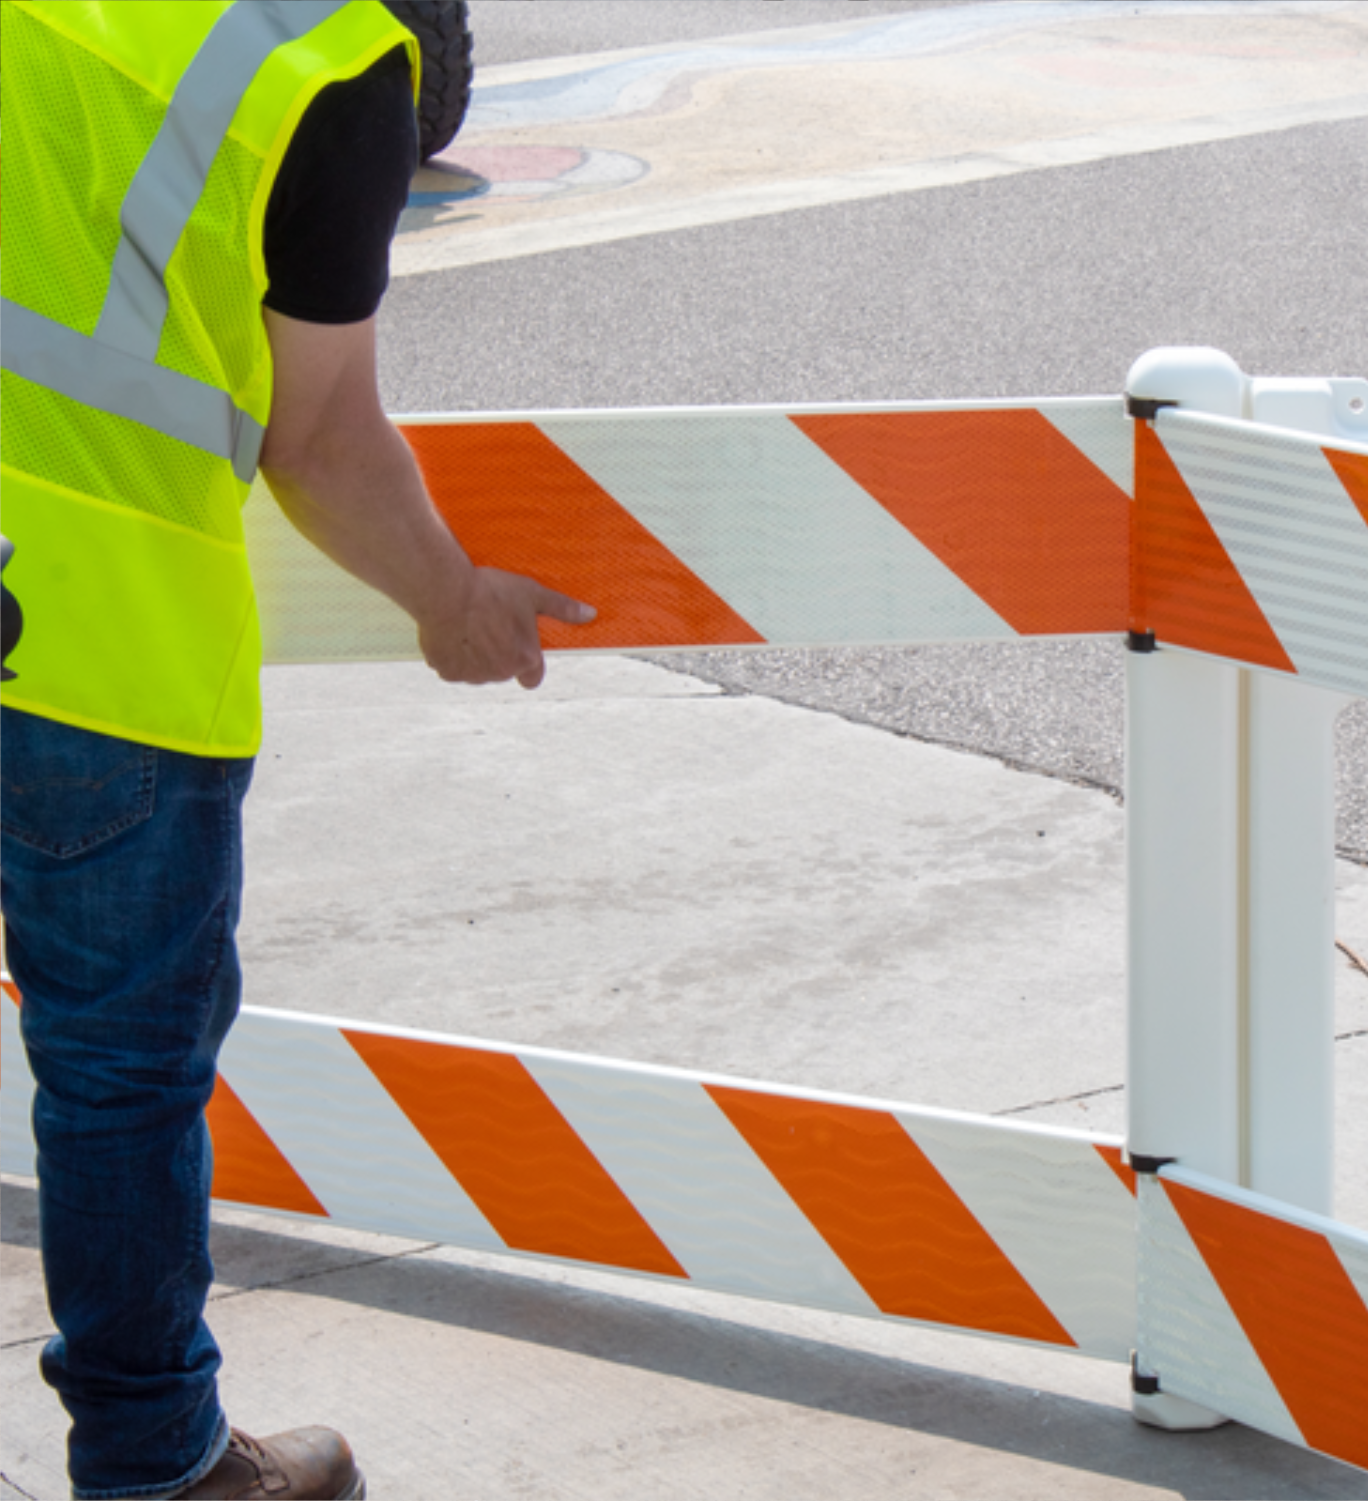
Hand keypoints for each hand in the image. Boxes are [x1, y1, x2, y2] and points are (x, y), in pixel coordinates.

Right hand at [417, 567, 594, 687]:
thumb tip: (591, 614)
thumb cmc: (490, 592)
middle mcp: (500, 673)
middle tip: (490, 625)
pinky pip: (452, 668)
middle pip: (504, 671)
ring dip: (476, 657)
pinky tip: (451, 633)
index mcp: (524, 659)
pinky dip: (453, 656)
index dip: (528, 664)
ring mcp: (473, 675)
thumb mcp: (531, 594)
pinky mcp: (447, 672)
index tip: (519, 648)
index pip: (533, 678)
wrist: (445, 592)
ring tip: (469, 626)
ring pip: (478, 671)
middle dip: (499, 655)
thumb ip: (562, 608)